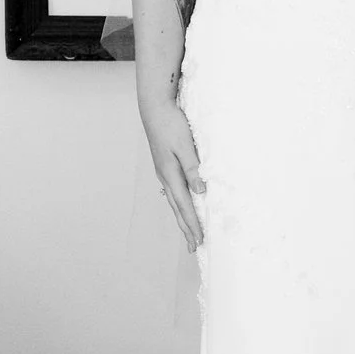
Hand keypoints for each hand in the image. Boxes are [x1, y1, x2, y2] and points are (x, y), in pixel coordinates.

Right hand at [143, 100, 205, 251]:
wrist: (154, 107)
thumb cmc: (171, 123)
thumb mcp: (185, 145)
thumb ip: (193, 168)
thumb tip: (200, 191)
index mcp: (170, 174)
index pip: (185, 205)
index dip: (193, 224)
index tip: (200, 240)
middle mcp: (165, 176)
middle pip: (178, 208)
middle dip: (186, 228)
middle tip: (194, 247)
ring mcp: (163, 171)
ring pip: (175, 201)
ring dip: (182, 218)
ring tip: (188, 232)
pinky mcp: (165, 165)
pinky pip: (174, 191)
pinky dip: (180, 204)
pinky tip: (182, 205)